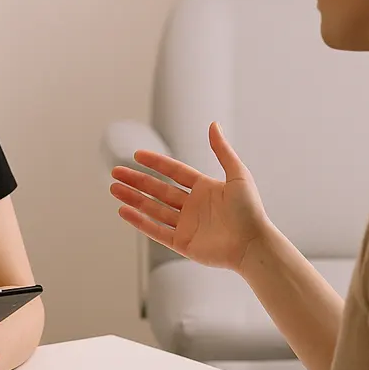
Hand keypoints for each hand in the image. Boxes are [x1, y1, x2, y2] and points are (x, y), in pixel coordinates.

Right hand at [110, 121, 271, 273]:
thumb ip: (222, 150)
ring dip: (133, 198)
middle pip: (158, 190)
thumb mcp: (238, 175)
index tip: (137, 155)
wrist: (254, 245)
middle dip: (136, 180)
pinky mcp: (182, 244)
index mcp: (205, 189)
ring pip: (153, 209)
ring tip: (113, 188)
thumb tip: (213, 124)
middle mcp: (193, 206)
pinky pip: (156, 230)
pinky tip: (123, 210)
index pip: (174, 172)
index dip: (156, 163)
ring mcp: (186, 225)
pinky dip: (139, 221)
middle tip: (115, 172)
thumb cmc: (251, 211)